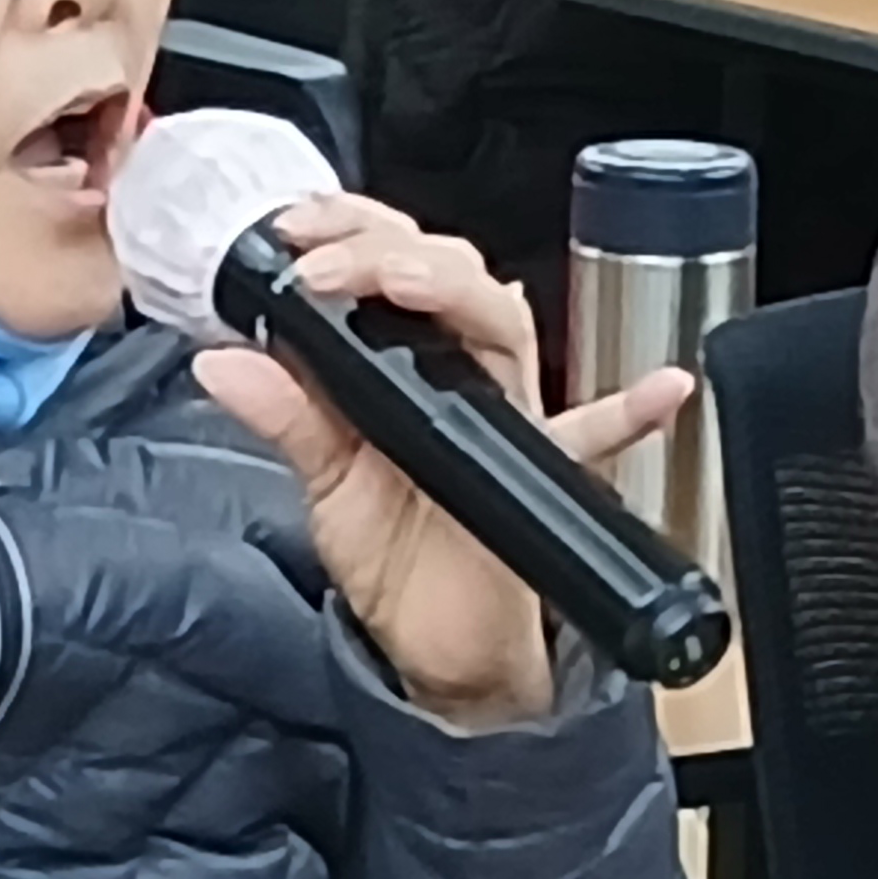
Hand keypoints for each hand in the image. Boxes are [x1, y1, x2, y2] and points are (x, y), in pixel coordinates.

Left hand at [191, 200, 693, 727]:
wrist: (437, 647)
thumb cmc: (397, 554)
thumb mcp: (325, 481)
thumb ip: (284, 416)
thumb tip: (220, 360)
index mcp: (408, 364)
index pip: (391, 263)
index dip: (350, 231)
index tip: (297, 232)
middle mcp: (464, 375)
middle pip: (451, 276)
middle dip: (389, 250)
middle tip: (328, 266)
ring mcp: (508, 417)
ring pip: (503, 324)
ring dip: (458, 291)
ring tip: (408, 284)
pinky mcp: (538, 474)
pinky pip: (597, 437)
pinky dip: (632, 412)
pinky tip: (658, 392)